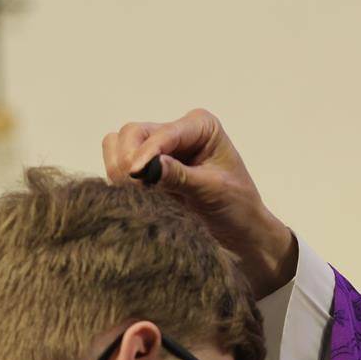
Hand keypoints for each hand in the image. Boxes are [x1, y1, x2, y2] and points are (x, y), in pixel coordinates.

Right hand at [102, 109, 297, 297]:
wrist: (241, 232)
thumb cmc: (237, 207)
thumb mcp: (212, 191)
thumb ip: (179, 177)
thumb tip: (147, 167)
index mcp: (201, 126)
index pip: (163, 133)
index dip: (146, 152)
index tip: (135, 174)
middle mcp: (178, 131)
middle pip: (133, 133)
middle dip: (128, 158)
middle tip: (136, 188)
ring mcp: (160, 150)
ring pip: (120, 146)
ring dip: (120, 168)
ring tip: (137, 193)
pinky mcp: (149, 170)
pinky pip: (120, 165)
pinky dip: (120, 179)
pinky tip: (135, 196)